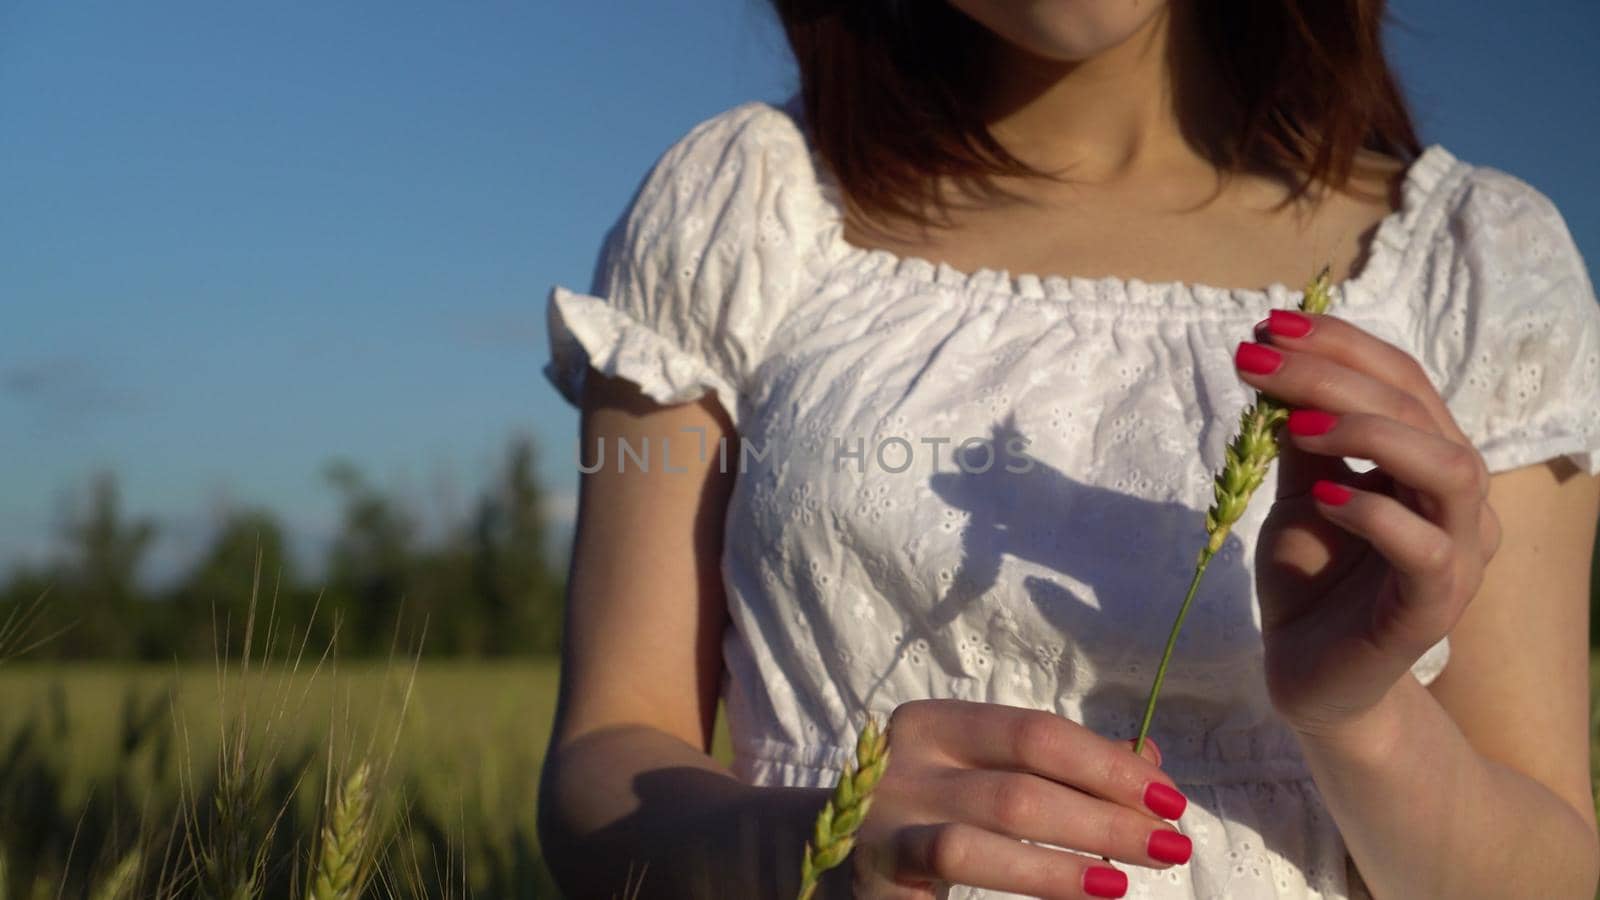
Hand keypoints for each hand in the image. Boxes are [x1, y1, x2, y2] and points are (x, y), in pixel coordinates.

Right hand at [846, 699, 1191, 899]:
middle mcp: (908, 756)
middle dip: (1109, 808)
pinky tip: (1091, 888)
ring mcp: (891, 812)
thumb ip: (1062, 768)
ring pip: (998, 819)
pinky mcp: (885, 867)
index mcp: (938, 722)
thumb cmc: (931, 814)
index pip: (1036, 731)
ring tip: (1133, 873)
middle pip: (1025, 775)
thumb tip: (1149, 761)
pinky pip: (964, 861)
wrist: (839, 859)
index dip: (1108, 763)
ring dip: (1080, 845)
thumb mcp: (987, 777)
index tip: (1168, 797)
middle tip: (1171, 842)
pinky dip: (1039, 875)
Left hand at [1236, 310, 1500, 737]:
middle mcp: (1457, 498)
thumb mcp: (1297, 491)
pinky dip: (1374, 511)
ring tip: (1294, 423)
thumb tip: (1275, 360)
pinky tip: (1321, 494)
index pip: (1401, 378)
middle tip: (1257, 360)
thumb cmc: (1312, 579)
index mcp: (1427, 459)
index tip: (1267, 325)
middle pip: (1418, 408)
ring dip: (1370, 430)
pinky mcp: (1434, 607)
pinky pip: (1427, 549)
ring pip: (1449, 466)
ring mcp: (1456, 553)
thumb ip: (1299, 435)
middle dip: (1333, 372)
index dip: (1339, 343)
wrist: (1308, 674)